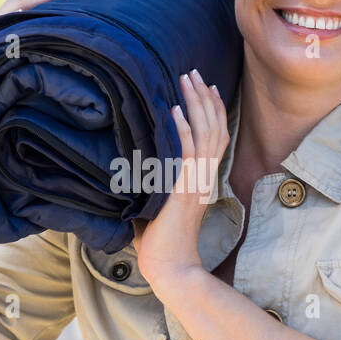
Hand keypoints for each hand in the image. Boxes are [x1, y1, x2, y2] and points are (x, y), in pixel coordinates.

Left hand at [132, 69, 228, 289]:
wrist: (169, 267)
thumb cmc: (159, 243)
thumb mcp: (155, 204)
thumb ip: (149, 183)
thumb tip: (126, 168)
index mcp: (200, 180)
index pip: (214, 138)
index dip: (213, 111)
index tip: (206, 87)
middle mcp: (203, 177)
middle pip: (214, 128)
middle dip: (205, 97)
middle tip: (194, 72)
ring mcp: (196, 182)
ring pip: (206, 133)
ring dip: (196, 104)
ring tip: (188, 79)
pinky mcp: (185, 189)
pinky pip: (188, 152)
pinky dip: (183, 128)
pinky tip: (174, 109)